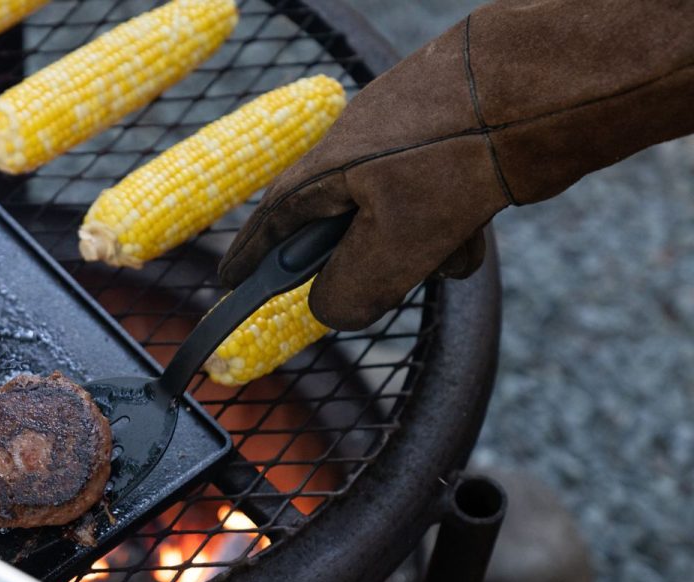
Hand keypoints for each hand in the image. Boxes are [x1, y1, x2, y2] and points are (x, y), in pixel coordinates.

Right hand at [218, 0, 693, 330]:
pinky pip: (434, 205)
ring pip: (395, 223)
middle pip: (340, 230)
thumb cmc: (453, 158)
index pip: (270, 222)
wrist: (537, 86)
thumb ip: (350, 291)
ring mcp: (401, 147)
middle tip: (387, 280)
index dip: (249, 257)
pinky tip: (475, 229)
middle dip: (368, 264)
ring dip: (420, 250)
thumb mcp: (393, 246)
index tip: (228, 283)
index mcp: (323, 172)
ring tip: (450, 248)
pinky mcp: (446, 146)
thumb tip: (333, 311)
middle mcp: (353, 154)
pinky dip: (451, 228)